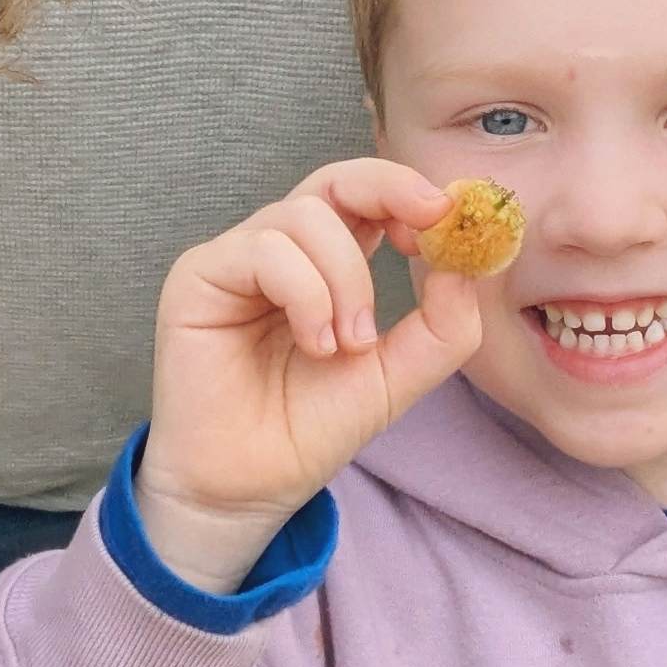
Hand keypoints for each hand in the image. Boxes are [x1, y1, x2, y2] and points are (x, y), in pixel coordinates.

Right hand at [134, 159, 486, 591]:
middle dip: (389, 188)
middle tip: (429, 223)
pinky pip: (266, 249)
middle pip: (335, 179)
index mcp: (328, 262)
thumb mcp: (396, 376)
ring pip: (306, 216)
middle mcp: (282, 249)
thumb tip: (466, 264)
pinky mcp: (199, 274)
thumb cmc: (311, 427)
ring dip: (347, 279)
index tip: (449, 220)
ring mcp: (238, 258)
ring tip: (349, 345)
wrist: (251, 487)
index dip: (409, 194)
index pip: (368, 198)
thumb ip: (441, 326)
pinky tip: (314, 345)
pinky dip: (307, 294)